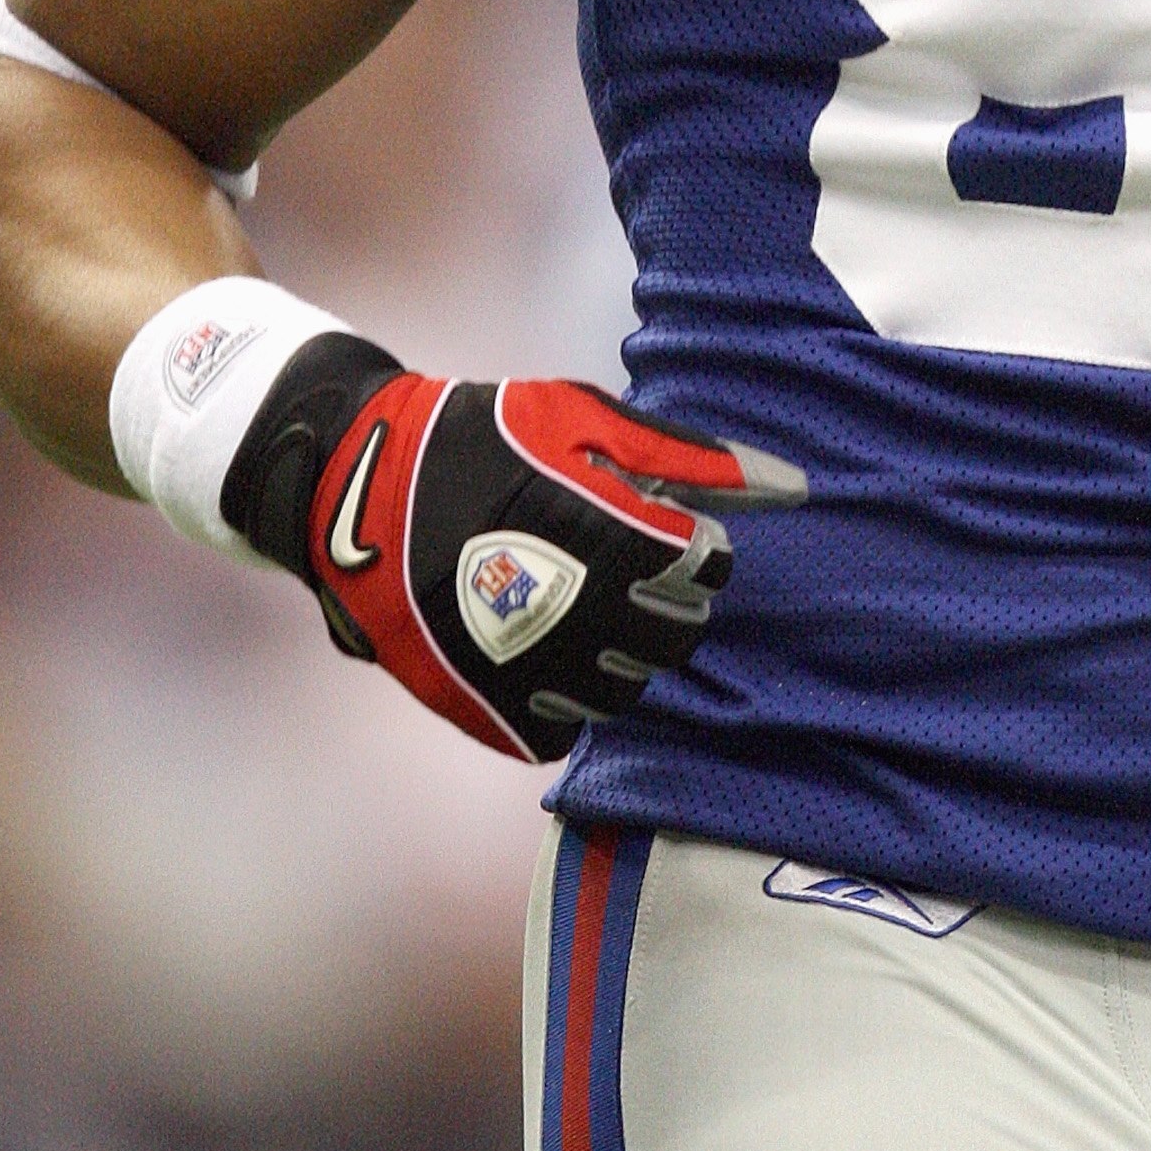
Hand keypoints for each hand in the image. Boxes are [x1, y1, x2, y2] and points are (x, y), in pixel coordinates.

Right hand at [218, 332, 805, 754]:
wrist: (355, 483)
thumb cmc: (483, 438)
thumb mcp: (585, 420)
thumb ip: (691, 456)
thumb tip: (795, 488)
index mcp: (596, 530)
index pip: (699, 571)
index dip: (697, 554)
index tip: (673, 537)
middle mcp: (563, 606)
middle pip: (670, 642)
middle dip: (670, 610)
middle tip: (642, 580)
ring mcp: (514, 661)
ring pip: (619, 695)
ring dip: (624, 659)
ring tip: (596, 615)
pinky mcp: (471, 701)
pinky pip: (554, 730)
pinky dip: (566, 701)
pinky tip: (555, 655)